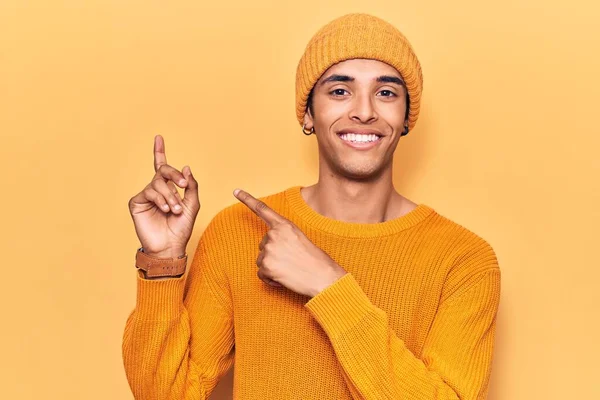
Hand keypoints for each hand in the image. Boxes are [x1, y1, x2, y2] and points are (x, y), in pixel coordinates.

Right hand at [128, 135, 200, 257]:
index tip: (158, 137)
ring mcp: (145, 196)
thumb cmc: (181, 228)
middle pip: (163, 171)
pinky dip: (160, 199)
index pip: (162, 167)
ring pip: (158, 183)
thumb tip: (186, 167)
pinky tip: (165, 209)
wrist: (170, 246)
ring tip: (175, 209)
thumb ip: (191, 185)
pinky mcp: (136, 203)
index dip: (159, 152)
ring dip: (170, 195)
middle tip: (183, 185)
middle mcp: (156, 189)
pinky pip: (149, 192)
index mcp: (169, 188)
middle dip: (174, 175)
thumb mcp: (192, 204)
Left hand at [233, 188, 346, 297]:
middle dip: (273, 254)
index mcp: (285, 225)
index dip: (247, 199)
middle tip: (291, 261)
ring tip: (290, 270)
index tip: (235, 191)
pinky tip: (285, 278)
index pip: (262, 209)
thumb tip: (269, 246)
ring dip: (272, 267)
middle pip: (263, 245)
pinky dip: (271, 279)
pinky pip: (262, 274)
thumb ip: (283, 236)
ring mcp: (268, 249)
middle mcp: (274, 234)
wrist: (324, 277)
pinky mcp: (265, 265)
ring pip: (261, 260)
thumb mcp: (300, 239)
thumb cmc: (315, 260)